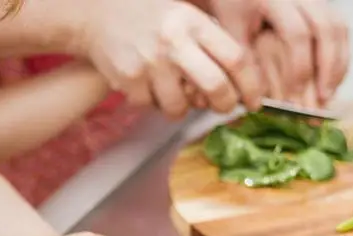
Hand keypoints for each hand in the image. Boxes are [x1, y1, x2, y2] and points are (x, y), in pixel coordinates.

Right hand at [80, 0, 261, 115]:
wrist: (97, 14)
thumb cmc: (148, 14)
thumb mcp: (184, 11)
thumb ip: (210, 39)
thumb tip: (240, 77)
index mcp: (193, 22)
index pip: (235, 58)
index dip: (251, 84)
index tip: (255, 100)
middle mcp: (174, 42)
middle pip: (215, 87)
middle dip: (225, 105)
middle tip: (226, 107)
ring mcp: (150, 64)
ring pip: (180, 107)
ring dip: (183, 108)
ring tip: (178, 92)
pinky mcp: (129, 81)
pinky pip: (152, 107)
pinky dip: (155, 103)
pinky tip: (150, 85)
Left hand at [210, 0, 349, 104]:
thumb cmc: (232, 9)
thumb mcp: (231, 33)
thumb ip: (243, 63)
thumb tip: (256, 102)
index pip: (296, 34)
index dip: (298, 67)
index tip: (296, 94)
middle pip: (326, 27)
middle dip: (327, 66)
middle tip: (322, 99)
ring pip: (338, 26)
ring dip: (338, 62)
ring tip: (329, 94)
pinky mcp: (321, 3)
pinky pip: (339, 27)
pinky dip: (339, 54)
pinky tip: (331, 80)